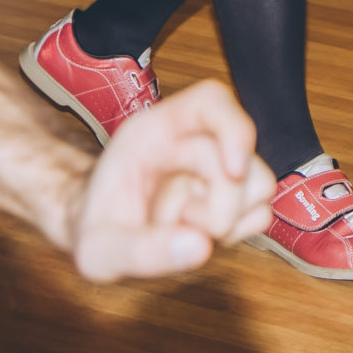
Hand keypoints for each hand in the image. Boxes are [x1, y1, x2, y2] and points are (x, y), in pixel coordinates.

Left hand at [67, 82, 274, 282]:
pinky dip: (235, 232)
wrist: (92, 231)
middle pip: (244, 162)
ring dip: (226, 219)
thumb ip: (140, 250)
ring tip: (184, 226)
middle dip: (219, 206)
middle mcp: (193, 141)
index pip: (212, 101)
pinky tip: (199, 234)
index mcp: (155, 131)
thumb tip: (200, 247)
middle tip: (179, 223)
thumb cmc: (92, 230)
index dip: (234, 130)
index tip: (233, 172)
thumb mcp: (98, 250)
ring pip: (260, 186)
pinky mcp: (231, 197)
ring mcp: (216, 169)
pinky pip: (259, 213)